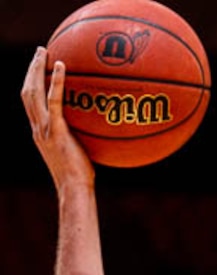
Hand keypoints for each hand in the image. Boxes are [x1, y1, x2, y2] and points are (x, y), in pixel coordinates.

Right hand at [21, 47, 94, 190]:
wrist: (74, 190)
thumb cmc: (80, 178)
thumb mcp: (77, 155)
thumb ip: (79, 140)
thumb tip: (99, 130)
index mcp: (40, 133)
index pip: (30, 103)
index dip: (32, 83)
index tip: (40, 68)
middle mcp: (38, 129)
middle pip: (27, 92)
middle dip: (32, 69)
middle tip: (41, 51)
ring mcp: (45, 130)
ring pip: (33, 92)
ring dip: (37, 69)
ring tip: (45, 52)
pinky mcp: (55, 132)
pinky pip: (54, 102)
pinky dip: (56, 83)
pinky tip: (62, 67)